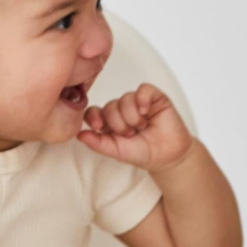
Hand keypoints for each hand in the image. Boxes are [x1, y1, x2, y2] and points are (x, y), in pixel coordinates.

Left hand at [77, 83, 193, 171]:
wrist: (167, 156)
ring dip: (132, 117)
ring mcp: (137, 102)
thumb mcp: (115, 151)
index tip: (98, 126)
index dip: (93, 116)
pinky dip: (142, 101)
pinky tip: (146, 113)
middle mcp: (121, 109)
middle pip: (110, 106)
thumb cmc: (142, 152)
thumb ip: (97, 143)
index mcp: (108, 121)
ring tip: (141, 127)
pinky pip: (143, 90)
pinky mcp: (153, 97)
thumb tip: (79, 135)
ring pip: (125, 99)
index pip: (93, 111)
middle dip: (119, 123)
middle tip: (130, 134)